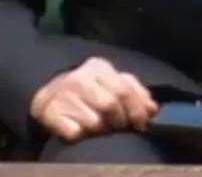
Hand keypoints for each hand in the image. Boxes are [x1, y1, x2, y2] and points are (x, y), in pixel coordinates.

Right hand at [29, 57, 157, 141]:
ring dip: (102, 130)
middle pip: (110, 105)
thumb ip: (136, 92)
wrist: (49, 95)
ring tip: (101, 127)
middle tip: (121, 127)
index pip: (125, 89)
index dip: (136, 110)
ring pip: (94, 121)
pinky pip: (75, 132)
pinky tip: (82, 130)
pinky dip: (83, 135)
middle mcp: (80, 78)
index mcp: (99, 67)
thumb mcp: (113, 83)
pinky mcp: (50, 113)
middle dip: (120, 120)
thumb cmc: (90, 90)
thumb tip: (152, 108)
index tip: (141, 123)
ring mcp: (62, 95)